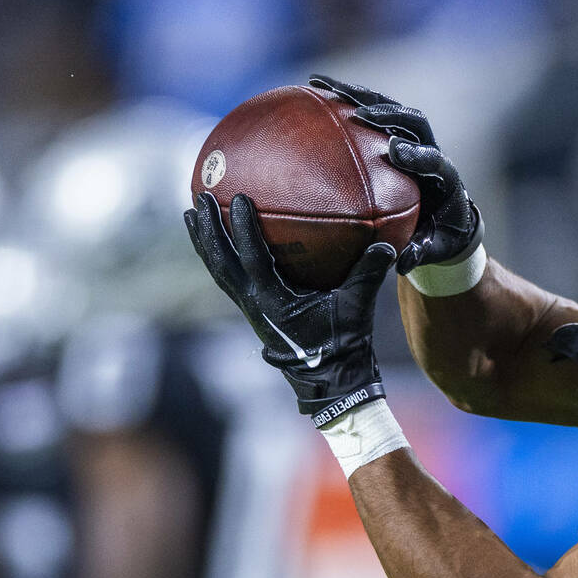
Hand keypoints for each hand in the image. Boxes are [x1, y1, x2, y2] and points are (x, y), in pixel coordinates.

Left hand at [184, 191, 395, 425]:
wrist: (330, 381)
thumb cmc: (344, 345)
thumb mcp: (357, 308)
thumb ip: (368, 275)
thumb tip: (386, 244)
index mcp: (274, 303)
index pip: (252, 260)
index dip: (243, 230)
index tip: (239, 198)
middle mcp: (254, 305)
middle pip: (221, 264)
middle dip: (208, 230)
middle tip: (199, 197)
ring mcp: (250, 309)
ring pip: (218, 271)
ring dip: (204, 242)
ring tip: (192, 213)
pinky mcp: (252, 310)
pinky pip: (227, 278)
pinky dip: (218, 256)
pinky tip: (215, 240)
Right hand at [311, 75, 482, 273]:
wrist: (447, 215)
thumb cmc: (438, 235)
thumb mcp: (432, 249)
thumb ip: (419, 253)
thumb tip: (400, 262)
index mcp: (445, 179)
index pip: (436, 160)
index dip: (417, 153)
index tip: (394, 151)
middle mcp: (431, 150)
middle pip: (415, 123)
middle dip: (389, 116)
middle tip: (360, 116)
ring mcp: (414, 138)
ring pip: (390, 108)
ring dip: (360, 96)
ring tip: (324, 87)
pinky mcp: (395, 131)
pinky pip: (372, 110)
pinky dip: (346, 98)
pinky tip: (313, 88)